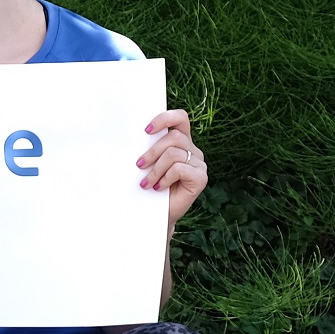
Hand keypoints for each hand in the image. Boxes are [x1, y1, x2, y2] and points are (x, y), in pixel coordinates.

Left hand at [138, 108, 206, 224]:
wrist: (156, 215)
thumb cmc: (150, 187)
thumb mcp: (148, 164)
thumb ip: (148, 148)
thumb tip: (133, 136)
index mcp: (181, 141)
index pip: (180, 118)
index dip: (164, 118)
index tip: (146, 130)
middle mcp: (193, 150)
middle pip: (174, 137)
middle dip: (152, 151)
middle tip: (139, 164)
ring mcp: (199, 164)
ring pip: (174, 153)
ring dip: (155, 168)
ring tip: (146, 182)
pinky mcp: (201, 178)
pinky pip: (179, 168)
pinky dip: (164, 178)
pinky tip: (158, 188)